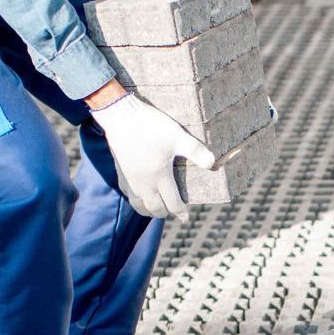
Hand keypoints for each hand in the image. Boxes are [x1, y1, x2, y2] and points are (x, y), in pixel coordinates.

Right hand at [87, 88, 215, 219]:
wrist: (120, 116)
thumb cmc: (151, 126)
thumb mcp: (177, 136)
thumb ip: (195, 151)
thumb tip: (213, 163)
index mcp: (160, 177)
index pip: (172, 203)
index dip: (180, 212)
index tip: (186, 217)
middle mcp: (144, 183)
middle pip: (155, 208)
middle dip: (166, 213)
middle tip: (173, 212)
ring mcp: (130, 180)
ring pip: (139, 205)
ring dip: (149, 211)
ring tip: (156, 209)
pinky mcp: (120, 173)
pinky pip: (128, 195)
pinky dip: (136, 201)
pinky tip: (140, 196)